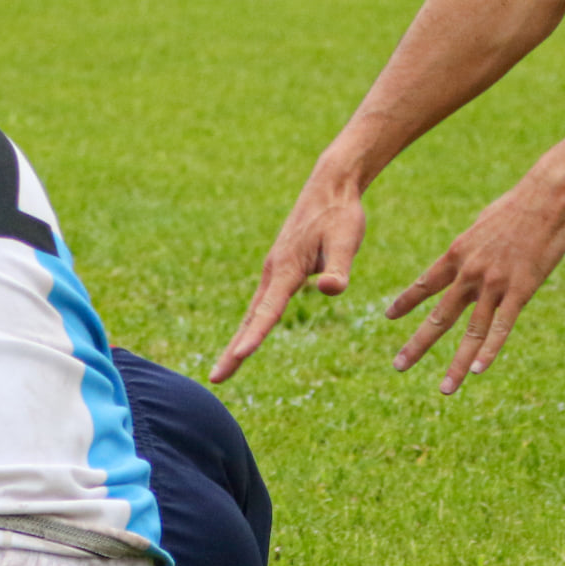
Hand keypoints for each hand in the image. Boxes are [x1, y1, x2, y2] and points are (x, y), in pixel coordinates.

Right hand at [212, 168, 365, 382]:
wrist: (330, 186)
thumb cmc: (340, 214)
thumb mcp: (347, 240)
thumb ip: (339, 268)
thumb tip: (330, 289)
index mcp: (286, 269)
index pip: (268, 311)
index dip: (254, 335)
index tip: (240, 356)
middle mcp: (273, 273)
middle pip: (251, 319)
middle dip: (233, 350)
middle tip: (217, 379)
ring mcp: (273, 272)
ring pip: (254, 313)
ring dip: (240, 340)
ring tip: (229, 365)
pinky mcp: (280, 270)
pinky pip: (263, 304)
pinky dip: (253, 324)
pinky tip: (251, 335)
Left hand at [387, 177, 564, 392]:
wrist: (546, 197)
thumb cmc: (517, 206)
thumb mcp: (481, 225)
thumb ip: (471, 245)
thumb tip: (468, 250)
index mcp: (456, 256)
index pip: (424, 284)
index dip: (405, 302)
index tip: (388, 316)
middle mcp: (468, 274)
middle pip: (439, 317)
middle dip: (417, 345)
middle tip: (398, 366)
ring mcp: (494, 285)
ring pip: (471, 332)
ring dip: (456, 363)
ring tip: (444, 389)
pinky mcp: (520, 291)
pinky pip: (502, 327)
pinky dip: (489, 351)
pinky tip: (477, 371)